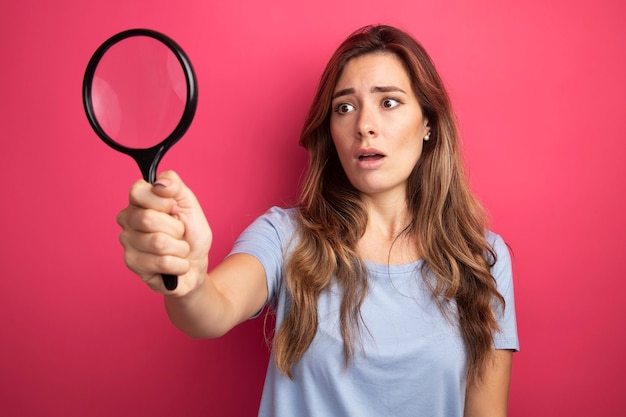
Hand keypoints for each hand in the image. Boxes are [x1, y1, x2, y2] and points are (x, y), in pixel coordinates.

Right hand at [116, 170, 211, 294]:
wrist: (196, 265)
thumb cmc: (191, 235)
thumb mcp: (190, 205)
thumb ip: (176, 186)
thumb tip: (161, 182)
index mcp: (139, 201)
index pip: (138, 191)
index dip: (163, 202)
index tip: (174, 209)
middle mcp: (128, 219)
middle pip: (148, 219)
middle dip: (176, 228)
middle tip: (179, 233)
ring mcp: (127, 242)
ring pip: (158, 242)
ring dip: (180, 248)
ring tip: (178, 249)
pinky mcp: (132, 263)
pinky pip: (162, 262)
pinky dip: (179, 264)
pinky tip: (175, 264)